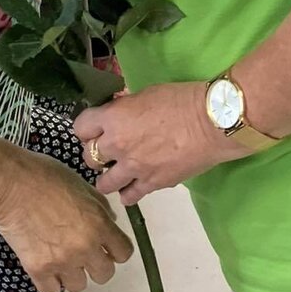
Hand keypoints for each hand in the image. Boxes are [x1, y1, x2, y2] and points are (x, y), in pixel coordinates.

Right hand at [0, 145, 133, 291]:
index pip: (124, 252)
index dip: (115, 248)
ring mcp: (62, 260)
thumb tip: (109, 222)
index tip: (106, 246)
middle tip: (82, 252)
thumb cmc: (42, 175)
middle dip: (96, 263)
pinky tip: (45, 264)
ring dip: (72, 273)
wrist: (7, 183)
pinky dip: (49, 281)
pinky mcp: (38, 269)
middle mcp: (84, 246)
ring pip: (79, 285)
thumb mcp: (79, 183)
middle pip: (105, 274)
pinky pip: (52, 290)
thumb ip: (99, 206)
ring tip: (60, 256)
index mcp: (98, 222)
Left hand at [74, 82, 239, 204]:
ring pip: (103, 183)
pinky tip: (131, 186)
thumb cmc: (180, 99)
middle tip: (106, 150)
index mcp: (113, 118)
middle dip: (94, 152)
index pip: (80, 127)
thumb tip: (117, 115)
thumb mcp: (144, 94)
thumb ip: (124, 109)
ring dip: (107, 176)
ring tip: (116, 171)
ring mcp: (133, 168)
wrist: (210, 122)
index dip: (85, 128)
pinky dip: (127, 193)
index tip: (93, 128)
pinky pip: (129, 197)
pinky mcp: (151, 184)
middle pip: (88, 156)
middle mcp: (116, 145)